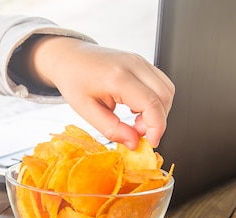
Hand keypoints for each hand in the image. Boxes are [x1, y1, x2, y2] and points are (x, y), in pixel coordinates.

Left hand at [27, 36, 174, 148]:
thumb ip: (111, 128)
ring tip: (136, 122)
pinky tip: (137, 109)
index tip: (150, 142)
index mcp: (117, 77)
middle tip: (136, 133)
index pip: (151, 103)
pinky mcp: (141, 62)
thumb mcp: (85, 110)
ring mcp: (139, 61)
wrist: (68, 57)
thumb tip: (133, 142)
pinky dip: (156, 101)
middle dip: (157, 121)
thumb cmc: (73, 80)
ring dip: (159, 111)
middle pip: (165, 96)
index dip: (156, 127)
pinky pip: (160, 83)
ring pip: (167, 89)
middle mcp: (133, 65)